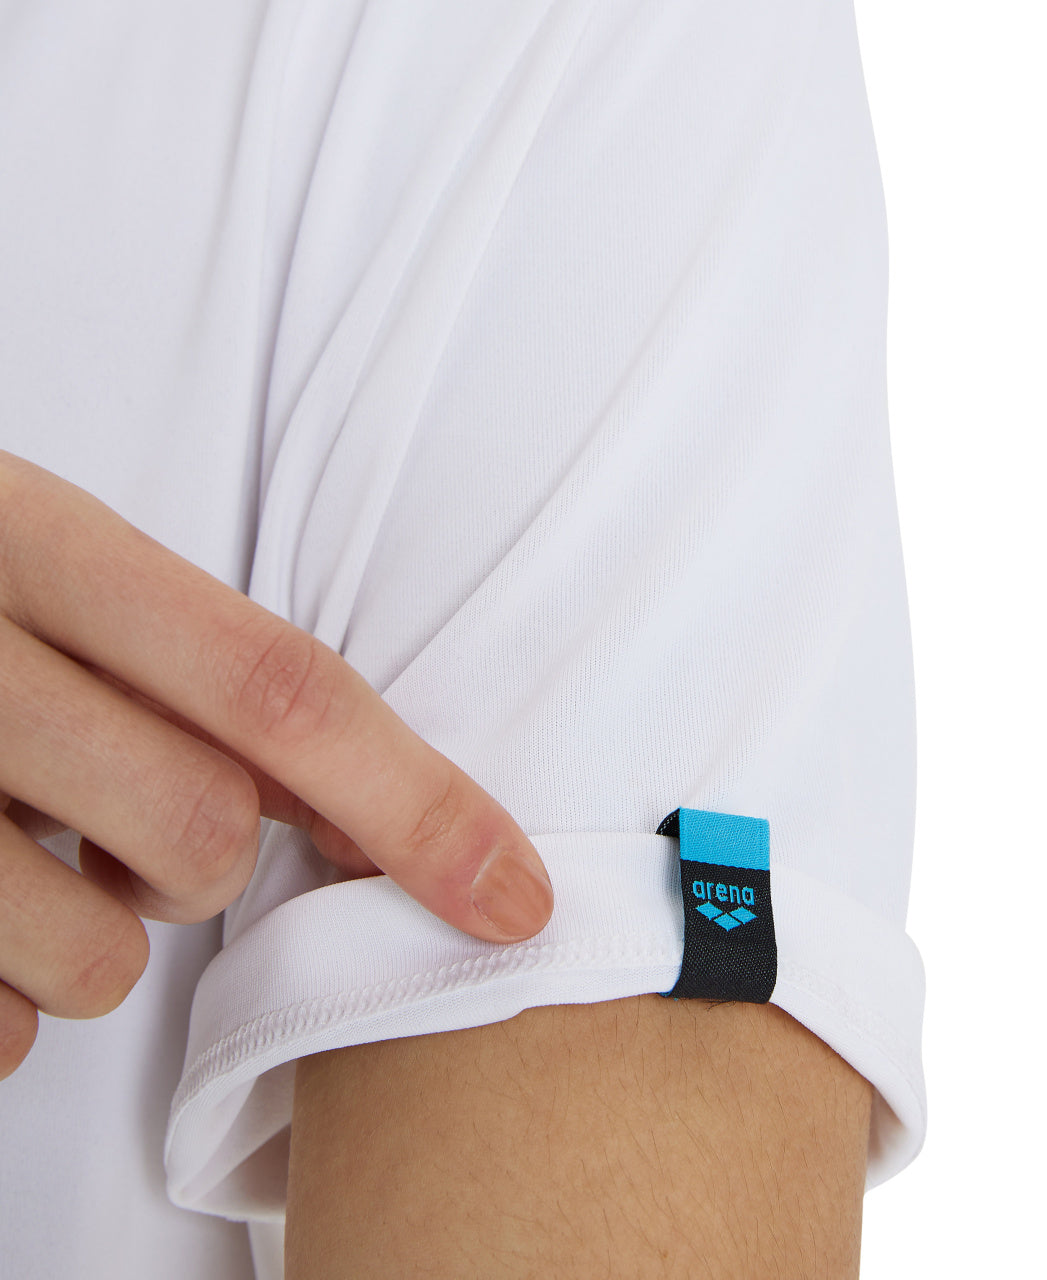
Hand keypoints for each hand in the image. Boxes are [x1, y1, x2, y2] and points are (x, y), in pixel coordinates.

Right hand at [0, 451, 553, 1078]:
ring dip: (95, 932)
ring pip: (99, 956)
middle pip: (205, 835)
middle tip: (120, 815)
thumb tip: (353, 800)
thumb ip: (189, 665)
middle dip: (201, 861)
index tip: (514, 894)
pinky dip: (2, 994)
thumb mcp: (47, 567)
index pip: (279, 688)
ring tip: (23, 853)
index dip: (418, 801)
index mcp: (33, 540)